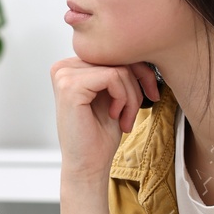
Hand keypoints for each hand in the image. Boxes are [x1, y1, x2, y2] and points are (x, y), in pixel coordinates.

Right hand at [51, 56, 159, 180]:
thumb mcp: (114, 95)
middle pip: (117, 59)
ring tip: (125, 118)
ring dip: (131, 97)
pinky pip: (114, 77)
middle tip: (134, 113)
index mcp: (71, 67)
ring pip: (118, 69)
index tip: (151, 94)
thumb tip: (144, 48)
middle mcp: (63, 67)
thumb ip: (119, 70)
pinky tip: (115, 116)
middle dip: (136, 86)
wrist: (88, 165)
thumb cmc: (100, 135)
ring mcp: (63, 75)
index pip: (113, 54)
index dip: (139, 72)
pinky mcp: (70, 85)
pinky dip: (124, 98)